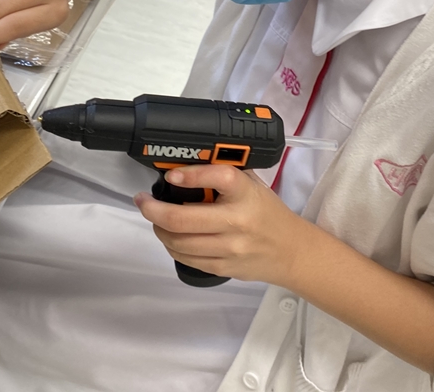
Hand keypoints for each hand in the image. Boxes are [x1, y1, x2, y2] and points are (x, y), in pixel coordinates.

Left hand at [134, 165, 316, 285]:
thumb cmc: (268, 214)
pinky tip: (171, 236)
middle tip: (143, 201)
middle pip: (182, 219)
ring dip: (159, 228)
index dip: (190, 175)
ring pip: (178, 242)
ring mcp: (229, 248)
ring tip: (156, 219)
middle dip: (153, 209)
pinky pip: (186, 258)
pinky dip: (172, 245)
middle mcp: (237, 221)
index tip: (172, 175)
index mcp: (246, 194)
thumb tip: (184, 166)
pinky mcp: (223, 267)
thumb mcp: (252, 184)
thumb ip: (223, 174)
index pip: (218, 177)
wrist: (291, 252)